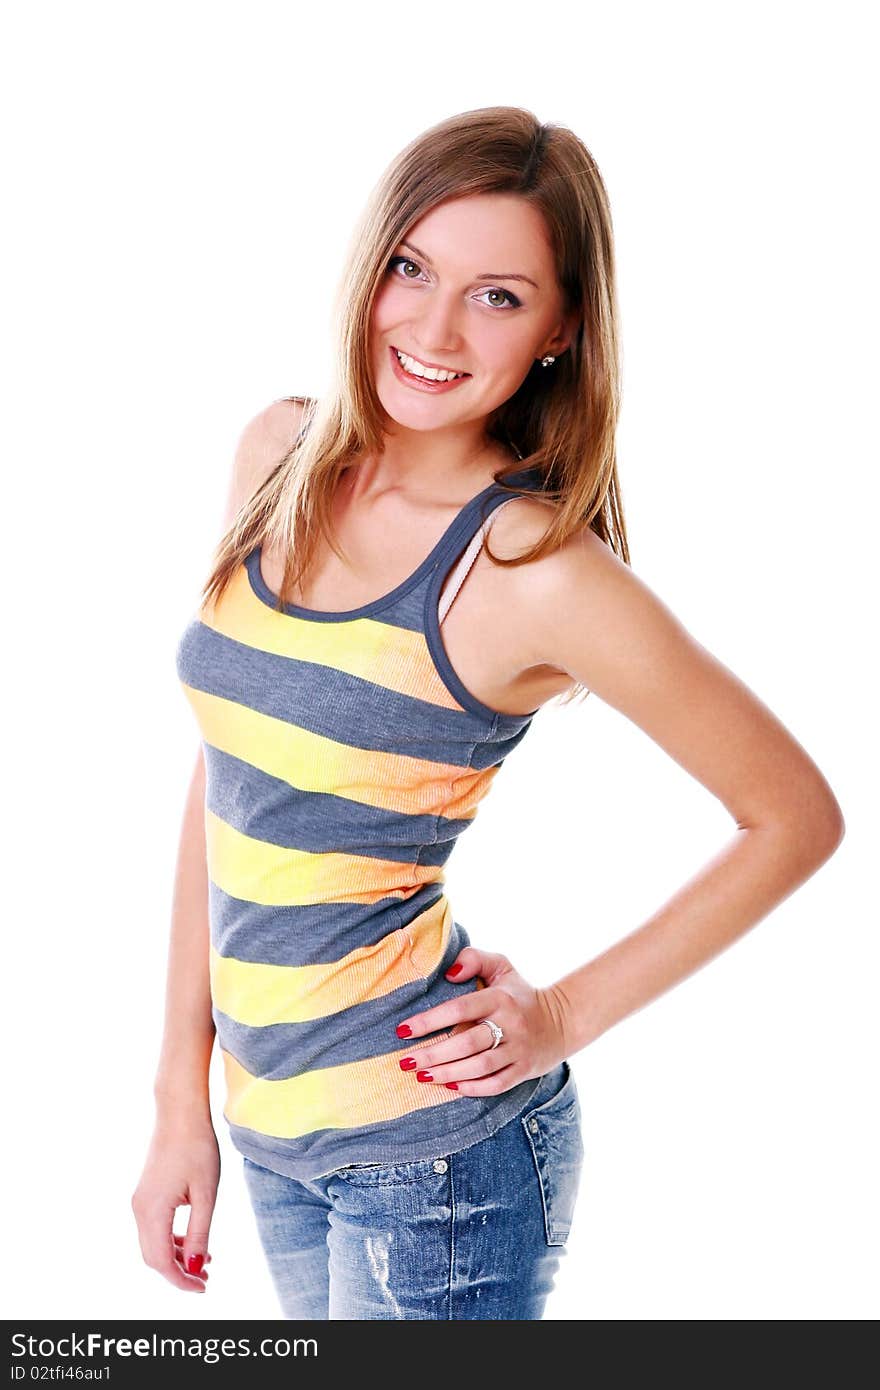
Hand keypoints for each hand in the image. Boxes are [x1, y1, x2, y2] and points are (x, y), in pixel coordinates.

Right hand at [131, 1117, 219, 1292]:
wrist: (180, 1113)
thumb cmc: (197, 1147)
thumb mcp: (206, 1193)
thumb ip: (200, 1232)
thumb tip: (197, 1266)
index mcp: (153, 1210)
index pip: (161, 1261)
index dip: (181, 1280)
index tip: (202, 1288)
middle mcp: (140, 1209)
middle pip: (153, 1257)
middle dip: (178, 1272)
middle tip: (205, 1279)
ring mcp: (140, 1201)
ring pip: (153, 1243)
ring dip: (176, 1257)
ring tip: (206, 1262)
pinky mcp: (146, 1194)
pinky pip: (155, 1228)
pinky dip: (172, 1240)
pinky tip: (194, 1241)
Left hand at [395, 947, 568, 1095]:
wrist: (562, 1021)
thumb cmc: (519, 993)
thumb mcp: (502, 967)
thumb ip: (474, 959)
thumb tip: (449, 973)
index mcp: (500, 998)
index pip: (460, 1009)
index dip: (430, 1020)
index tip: (403, 1029)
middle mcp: (510, 1025)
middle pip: (467, 1042)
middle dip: (433, 1054)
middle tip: (405, 1061)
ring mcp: (518, 1050)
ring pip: (480, 1066)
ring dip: (447, 1073)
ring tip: (421, 1076)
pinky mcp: (523, 1071)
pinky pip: (496, 1084)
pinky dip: (473, 1088)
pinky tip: (450, 1086)